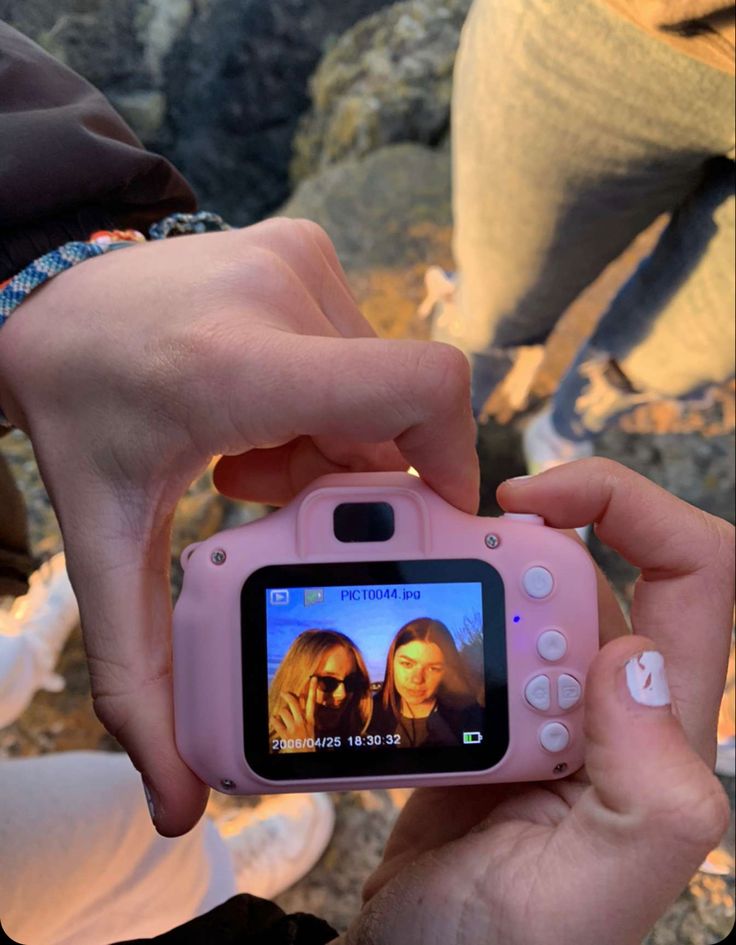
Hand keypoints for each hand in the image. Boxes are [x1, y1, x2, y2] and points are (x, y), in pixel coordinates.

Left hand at [0, 218, 478, 835]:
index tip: (426, 518)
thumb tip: (179, 800)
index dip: (454, 462)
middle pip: (391, 421)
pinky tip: (255, 408)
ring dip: (334, 441)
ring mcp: (298, 258)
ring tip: (249, 452)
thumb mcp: (104, 547)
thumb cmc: (77, 411)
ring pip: (378, 390)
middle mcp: (282, 292)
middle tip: (264, 488)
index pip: (421, 390)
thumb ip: (140, 676)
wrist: (41, 300)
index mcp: (241, 364)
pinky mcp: (305, 247)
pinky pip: (358, 349)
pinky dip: (325, 396)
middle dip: (354, 481)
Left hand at [271, 678, 317, 750]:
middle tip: (284, 694)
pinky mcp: (286, 736)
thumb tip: (301, 702)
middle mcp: (302, 722)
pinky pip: (276, 722)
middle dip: (287, 696)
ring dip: (280, 714)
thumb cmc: (307, 744)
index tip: (313, 678)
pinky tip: (276, 723)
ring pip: (283, 712)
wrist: (306, 758)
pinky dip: (274, 721)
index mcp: (310, 721)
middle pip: (294, 703)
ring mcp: (294, 729)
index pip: (312, 702)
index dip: (312, 689)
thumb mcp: (311, 729)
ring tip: (281, 718)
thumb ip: (306, 716)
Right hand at [345, 459, 732, 944]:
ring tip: (398, 574)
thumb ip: (648, 794)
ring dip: (468, 566)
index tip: (532, 501)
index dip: (630, 506)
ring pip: (525, 590)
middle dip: (522, 530)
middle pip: (595, 561)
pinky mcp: (488, 715)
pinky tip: (394, 620)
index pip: (695, 571)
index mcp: (656, 730)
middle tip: (439, 544)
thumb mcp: (588, 894)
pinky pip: (474, 631)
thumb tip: (633, 658)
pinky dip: (437, 606)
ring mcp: (545, 705)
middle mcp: (610, 703)